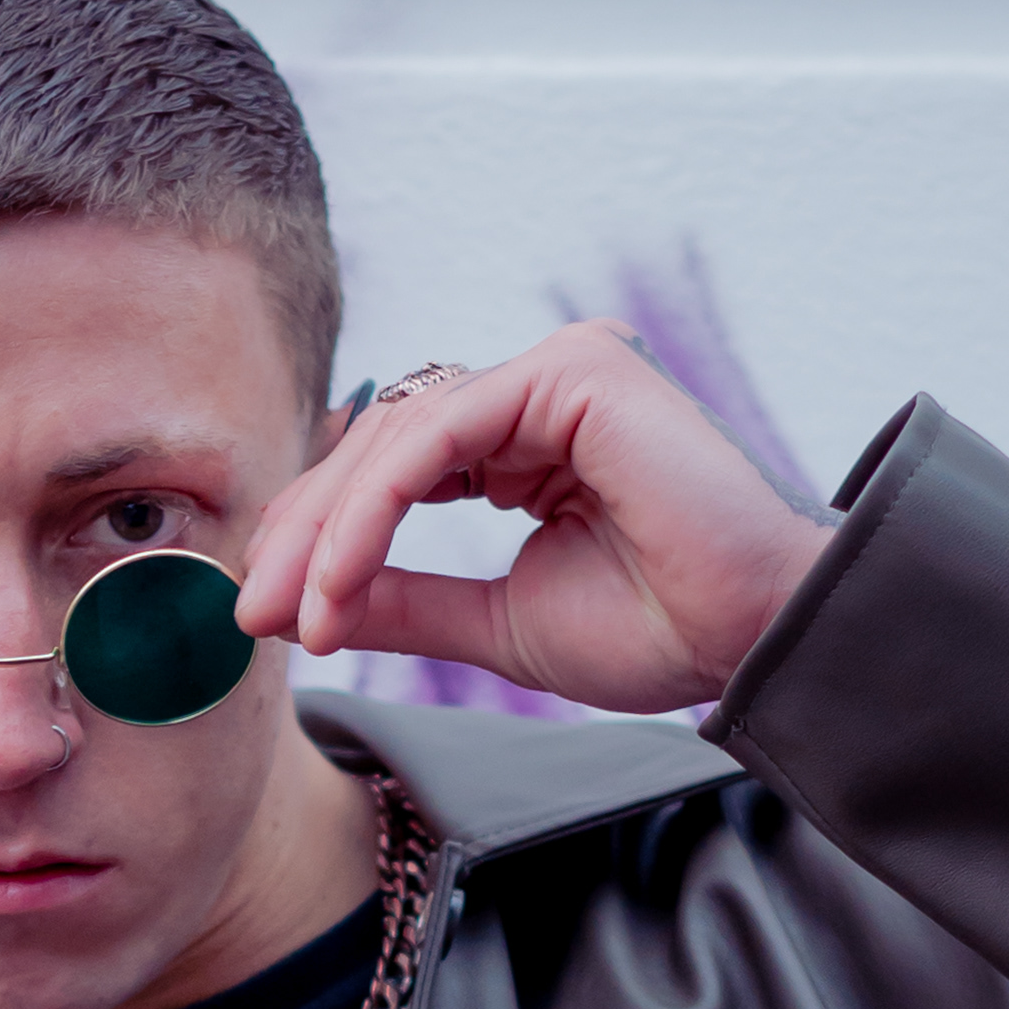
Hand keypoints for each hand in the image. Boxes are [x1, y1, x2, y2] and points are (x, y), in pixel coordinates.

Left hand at [235, 324, 833, 712]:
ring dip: (328, 533)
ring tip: (297, 617)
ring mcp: (556, 371)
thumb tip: (301, 605)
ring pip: (395, 436)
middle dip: (304, 534)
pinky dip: (371, 514)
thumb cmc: (663, 630)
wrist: (757, 636)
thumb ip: (403, 599)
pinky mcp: (569, 372)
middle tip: (251, 616)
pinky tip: (340, 584)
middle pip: (378, 442)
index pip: (393, 468)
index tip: (267, 617)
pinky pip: (433, 438)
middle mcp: (540, 392)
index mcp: (529, 439)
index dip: (320, 538)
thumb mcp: (495, 623)